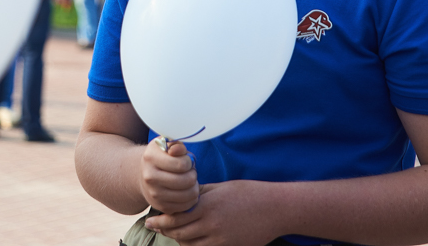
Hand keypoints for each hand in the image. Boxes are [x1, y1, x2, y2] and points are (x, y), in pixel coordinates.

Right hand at [139, 139, 197, 213]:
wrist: (145, 176)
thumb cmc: (162, 157)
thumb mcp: (167, 145)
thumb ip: (177, 145)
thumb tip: (179, 150)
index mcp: (150, 157)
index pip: (182, 164)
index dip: (189, 161)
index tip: (186, 160)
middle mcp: (150, 177)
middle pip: (187, 180)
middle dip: (193, 174)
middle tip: (189, 171)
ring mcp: (154, 194)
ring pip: (189, 194)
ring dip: (194, 186)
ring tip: (188, 180)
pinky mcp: (161, 207)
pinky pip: (187, 206)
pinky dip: (191, 198)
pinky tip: (186, 190)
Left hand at [145, 182, 274, 245]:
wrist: (275, 209)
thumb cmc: (249, 193)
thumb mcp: (222, 188)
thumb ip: (201, 194)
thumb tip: (185, 197)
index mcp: (207, 205)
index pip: (176, 217)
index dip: (161, 220)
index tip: (152, 219)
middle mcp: (211, 224)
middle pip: (179, 232)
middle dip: (165, 230)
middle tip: (155, 227)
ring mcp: (220, 238)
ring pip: (190, 244)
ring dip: (178, 239)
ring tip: (172, 234)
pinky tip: (190, 241)